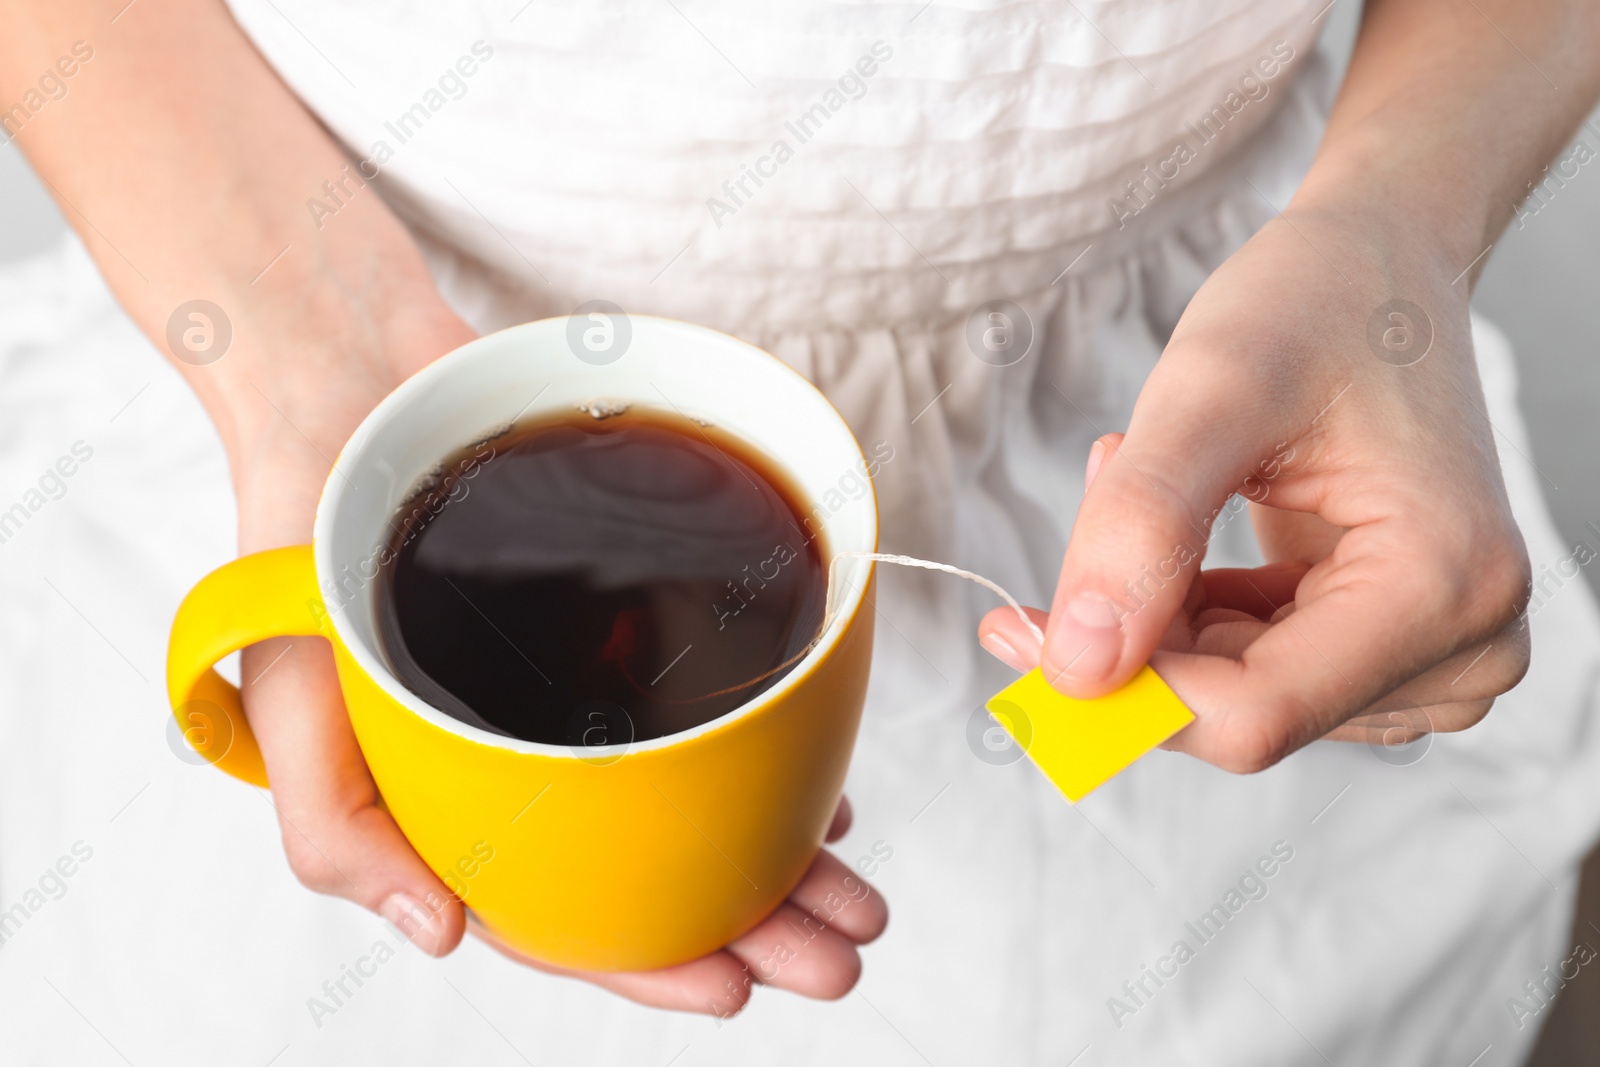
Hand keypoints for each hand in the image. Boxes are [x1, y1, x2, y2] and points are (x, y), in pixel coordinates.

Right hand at [230, 289, 884, 1012]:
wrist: (350, 381)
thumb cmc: (301, 543)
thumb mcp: (286, 697)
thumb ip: (337, 829)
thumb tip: (441, 936)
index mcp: (450, 801)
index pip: (552, 914)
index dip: (643, 965)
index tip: (736, 986)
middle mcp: (527, 757)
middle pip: (648, 867)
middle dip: (752, 922)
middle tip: (842, 952)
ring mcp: (579, 691)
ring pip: (689, 793)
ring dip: (775, 847)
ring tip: (854, 884)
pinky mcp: (619, 617)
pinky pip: (701, 701)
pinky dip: (760, 747)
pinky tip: (814, 780)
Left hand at [978, 200, 1531, 770]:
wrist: (1378, 267)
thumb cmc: (1315, 304)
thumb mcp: (1209, 390)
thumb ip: (1141, 527)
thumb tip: (1078, 666)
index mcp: (1447, 586)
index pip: (1252, 714)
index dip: (1118, 690)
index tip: (1014, 628)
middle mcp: (1466, 643)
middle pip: (1241, 715)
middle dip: (1136, 631)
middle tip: (1099, 491)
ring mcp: (1437, 656)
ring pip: (1235, 698)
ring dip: (1162, 611)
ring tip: (1154, 473)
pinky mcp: (1394, 649)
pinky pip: (1253, 675)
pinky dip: (1192, 613)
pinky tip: (1184, 523)